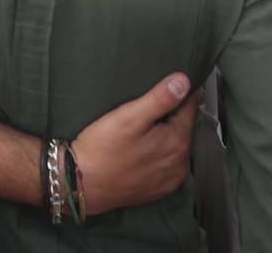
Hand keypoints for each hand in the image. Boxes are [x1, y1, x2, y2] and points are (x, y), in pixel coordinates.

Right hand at [71, 72, 197, 214]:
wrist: (81, 184)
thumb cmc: (102, 149)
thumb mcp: (129, 116)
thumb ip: (160, 98)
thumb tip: (184, 81)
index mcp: (177, 143)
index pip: (190, 107)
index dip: (180, 93)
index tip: (166, 86)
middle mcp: (179, 164)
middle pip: (184, 128)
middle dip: (172, 115)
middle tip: (147, 108)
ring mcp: (170, 180)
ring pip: (175, 146)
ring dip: (166, 135)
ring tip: (142, 128)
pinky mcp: (158, 189)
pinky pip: (166, 164)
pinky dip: (159, 154)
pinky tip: (140, 149)